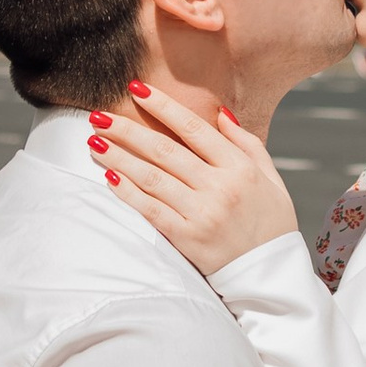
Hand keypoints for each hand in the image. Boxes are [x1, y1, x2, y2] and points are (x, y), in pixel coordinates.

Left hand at [89, 81, 303, 272]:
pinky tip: (109, 176)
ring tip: (94, 141)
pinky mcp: (187, 238)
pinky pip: (150, 210)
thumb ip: (246, 143)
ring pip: (151, 177)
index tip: (137, 90)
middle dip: (128, 130)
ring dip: (118, 157)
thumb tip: (221, 114)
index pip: (193, 128)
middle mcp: (219, 187)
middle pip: (164, 150)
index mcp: (239, 168)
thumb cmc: (271, 224)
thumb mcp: (270, 177)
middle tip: (100, 116)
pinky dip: (127, 191)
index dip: (163, 106)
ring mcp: (201, 213)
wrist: (270, 276)